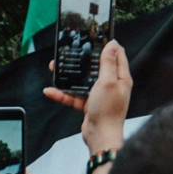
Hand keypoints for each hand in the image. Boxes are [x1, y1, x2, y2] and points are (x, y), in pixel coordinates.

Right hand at [46, 41, 132, 158]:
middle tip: (71, 51)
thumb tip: (112, 44)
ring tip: (55, 68)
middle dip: (83, 60)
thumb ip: (108, 63)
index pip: (117, 56)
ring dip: (68, 76)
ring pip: (82, 81)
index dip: (109, 45)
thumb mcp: (108, 82)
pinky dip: (62, 94)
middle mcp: (112, 85)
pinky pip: (74, 96)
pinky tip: (51, 90)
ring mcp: (100, 95)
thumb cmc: (108, 111)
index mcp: (121, 78)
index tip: (98, 36)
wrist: (100, 136)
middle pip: (96, 67)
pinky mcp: (89, 105)